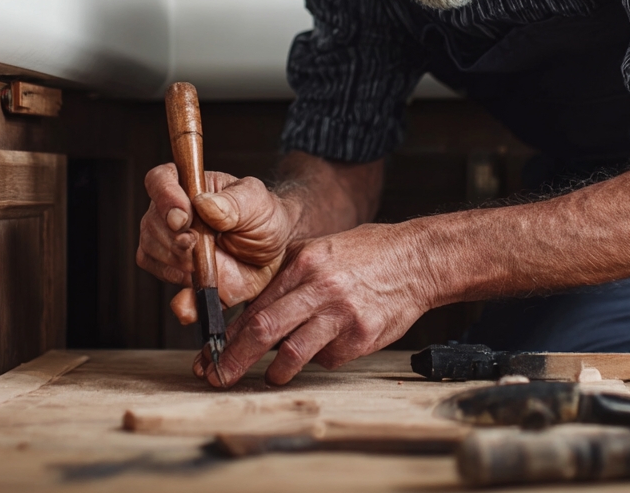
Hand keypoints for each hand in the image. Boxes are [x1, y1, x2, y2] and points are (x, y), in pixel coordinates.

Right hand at [136, 163, 299, 318]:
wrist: (273, 253)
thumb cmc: (262, 218)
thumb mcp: (257, 202)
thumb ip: (233, 202)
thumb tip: (202, 203)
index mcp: (189, 186)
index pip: (159, 180)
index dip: (164, 197)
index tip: (183, 217)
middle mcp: (171, 214)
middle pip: (152, 223)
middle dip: (175, 239)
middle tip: (200, 245)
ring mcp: (170, 244)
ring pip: (151, 253)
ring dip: (179, 263)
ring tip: (207, 262)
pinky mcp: (177, 274)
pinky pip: (164, 283)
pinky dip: (182, 296)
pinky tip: (199, 291)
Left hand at [193, 222, 439, 386]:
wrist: (419, 260)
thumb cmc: (369, 254)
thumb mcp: (322, 250)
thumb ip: (289, 277)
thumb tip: (254, 310)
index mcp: (305, 264)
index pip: (257, 305)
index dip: (229, 334)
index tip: (211, 352)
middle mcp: (321, 288)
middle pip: (265, 330)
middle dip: (234, 359)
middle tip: (217, 377)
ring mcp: (342, 315)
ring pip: (294, 353)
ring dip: (275, 372)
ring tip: (271, 377)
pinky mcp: (362, 337)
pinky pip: (329, 359)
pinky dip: (321, 358)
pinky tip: (328, 346)